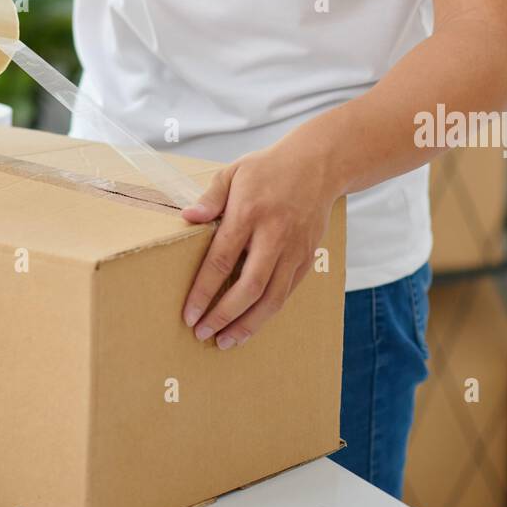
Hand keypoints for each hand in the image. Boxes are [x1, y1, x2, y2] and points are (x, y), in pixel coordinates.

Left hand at [180, 128, 337, 348]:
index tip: (189, 313)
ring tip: (226, 341)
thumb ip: (211, 197)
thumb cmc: (270, 168)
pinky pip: (287, 292)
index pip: (221, 259)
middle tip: (202, 333)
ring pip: (272, 298)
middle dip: (224, 316)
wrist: (318, 165)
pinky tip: (251, 323)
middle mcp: (274, 235)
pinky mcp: (308, 257)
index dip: (203, 291)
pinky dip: (268, 312)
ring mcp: (294, 249)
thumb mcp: (234, 172)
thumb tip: (188, 217)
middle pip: (249, 287)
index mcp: (249, 213)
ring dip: (248, 324)